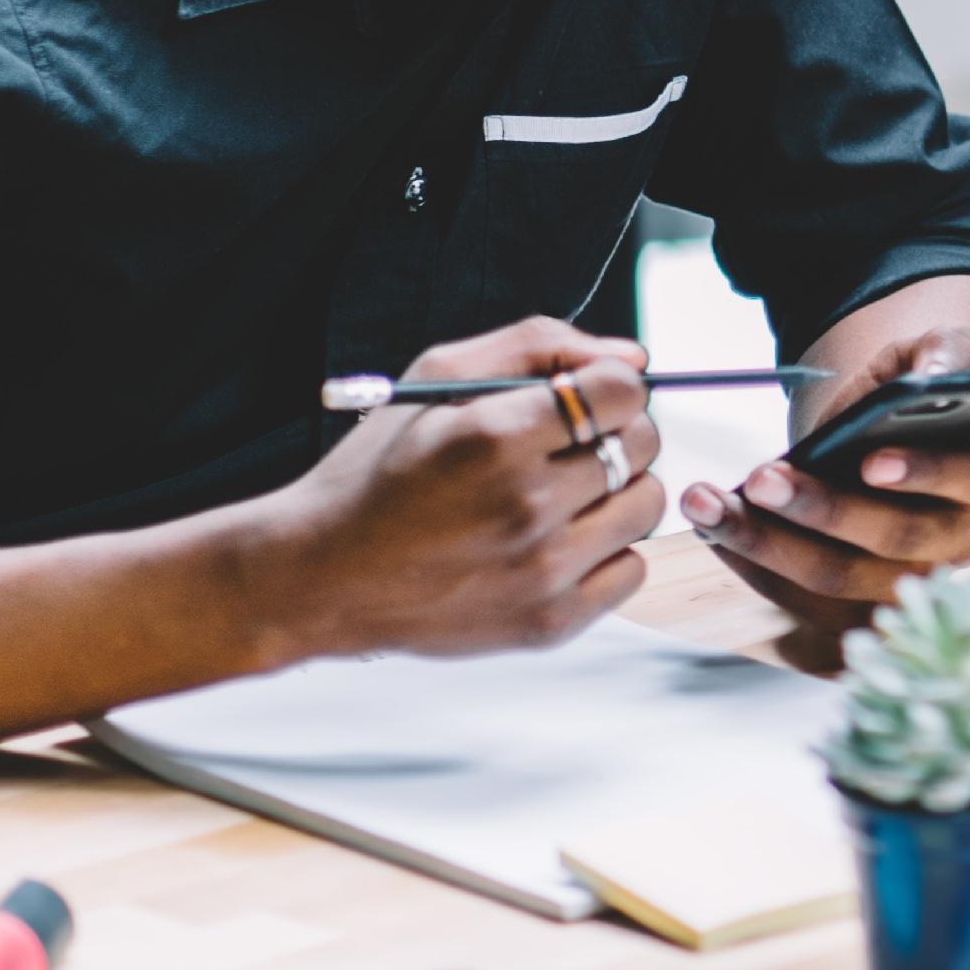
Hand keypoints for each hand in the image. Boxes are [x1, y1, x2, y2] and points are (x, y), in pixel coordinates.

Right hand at [251, 318, 664, 660]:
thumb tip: (633, 358)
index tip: (578, 400)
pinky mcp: (549, 622)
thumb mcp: (437, 379)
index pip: (622, 390)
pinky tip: (555, 543)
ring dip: (615, 492)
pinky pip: (633, 569)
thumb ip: (538, 346)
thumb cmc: (380, 470)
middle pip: (642, 444)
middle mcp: (524, 506)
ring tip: (558, 496)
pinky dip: (606, 553)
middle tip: (561, 449)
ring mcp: (541, 571)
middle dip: (611, 433)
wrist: (322, 575)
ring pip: (647, 504)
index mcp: (494, 438)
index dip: (606, 386)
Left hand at [683, 326, 969, 633]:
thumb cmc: (908, 401)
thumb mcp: (931, 358)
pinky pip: (801, 600)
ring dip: (767, 544)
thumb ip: (947, 350)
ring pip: (837, 578)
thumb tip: (935, 375)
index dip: (920, 472)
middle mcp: (953, 542)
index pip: (965, 478)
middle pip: (891, 537)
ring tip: (707, 504)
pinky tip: (713, 529)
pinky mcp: (856, 606)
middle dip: (821, 509)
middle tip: (759, 477)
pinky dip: (752, 567)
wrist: (884, 443)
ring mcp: (902, 582)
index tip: (868, 460)